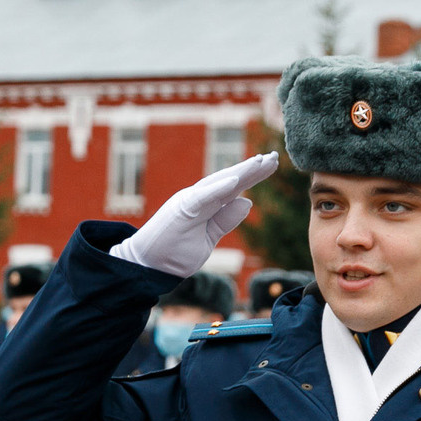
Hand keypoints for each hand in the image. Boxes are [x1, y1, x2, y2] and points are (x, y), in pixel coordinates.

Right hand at [112, 151, 281, 277]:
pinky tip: (237, 180)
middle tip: (275, 156)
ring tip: (260, 162)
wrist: (145, 265)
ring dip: (240, 172)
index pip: (234, 187)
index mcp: (205, 204)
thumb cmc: (174, 253)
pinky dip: (219, 188)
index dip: (253, 175)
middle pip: (229, 179)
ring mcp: (188, 202)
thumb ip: (225, 221)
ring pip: (218, 183)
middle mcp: (198, 198)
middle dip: (253, 168)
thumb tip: (247, 202)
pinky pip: (203, 197)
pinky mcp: (181, 210)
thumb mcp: (207, 239)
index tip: (273, 163)